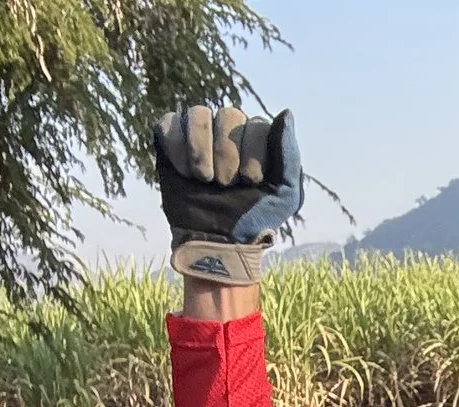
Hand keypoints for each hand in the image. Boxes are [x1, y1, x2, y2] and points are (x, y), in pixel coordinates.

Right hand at [153, 105, 302, 286]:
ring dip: (201, 152)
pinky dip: (177, 150)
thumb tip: (286, 113)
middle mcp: (229, 127)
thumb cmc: (254, 217)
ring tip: (204, 180)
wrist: (216, 241)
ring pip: (198, 114)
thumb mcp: (285, 192)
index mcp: (258, 136)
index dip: (252, 155)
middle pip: (228, 115)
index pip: (256, 124)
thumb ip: (289, 154)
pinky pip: (169, 124)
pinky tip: (185, 173)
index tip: (249, 183)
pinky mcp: (170, 138)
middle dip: (227, 155)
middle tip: (225, 184)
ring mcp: (199, 131)